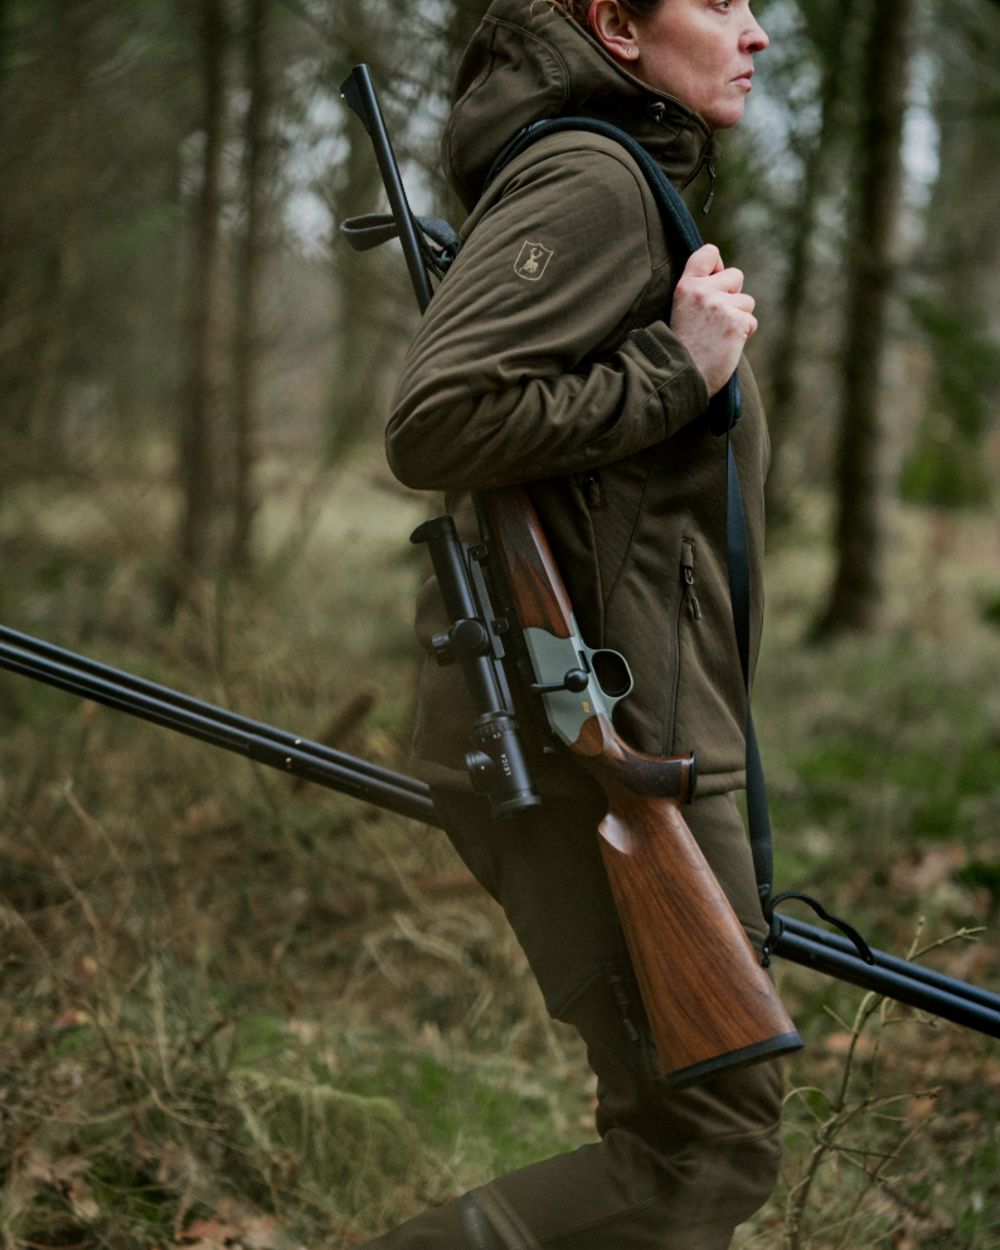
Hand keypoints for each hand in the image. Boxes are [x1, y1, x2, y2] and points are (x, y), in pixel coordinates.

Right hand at [669, 244, 757, 396]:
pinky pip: (751, 321)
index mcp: (685, 285)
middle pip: (736, 276)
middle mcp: (702, 291)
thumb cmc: (682, 347)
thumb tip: (726, 275)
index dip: (717, 267)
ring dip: (739, 318)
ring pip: (747, 301)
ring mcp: (720, 306)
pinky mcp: (736, 322)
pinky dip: (743, 335)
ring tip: (719, 335)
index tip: (714, 282)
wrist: (680, 376)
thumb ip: (699, 290)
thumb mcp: (681, 310)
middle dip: (733, 295)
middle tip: (716, 319)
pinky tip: (726, 345)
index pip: (709, 253)